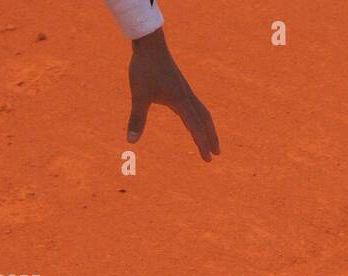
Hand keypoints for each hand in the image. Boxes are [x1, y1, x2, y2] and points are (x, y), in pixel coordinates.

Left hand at [126, 28, 219, 160]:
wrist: (150, 44)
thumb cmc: (144, 68)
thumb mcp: (139, 95)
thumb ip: (137, 118)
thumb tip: (130, 141)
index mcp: (180, 101)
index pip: (195, 127)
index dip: (201, 144)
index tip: (207, 159)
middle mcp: (187, 97)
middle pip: (205, 120)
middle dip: (211, 138)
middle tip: (217, 153)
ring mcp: (185, 91)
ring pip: (203, 112)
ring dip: (208, 128)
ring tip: (211, 140)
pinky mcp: (181, 86)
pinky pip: (196, 106)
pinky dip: (200, 117)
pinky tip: (195, 120)